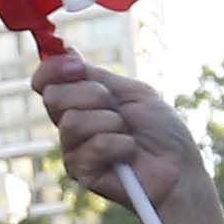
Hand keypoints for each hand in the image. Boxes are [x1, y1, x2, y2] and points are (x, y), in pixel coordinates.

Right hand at [39, 56, 202, 219]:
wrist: (179, 168)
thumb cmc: (160, 131)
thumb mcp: (131, 92)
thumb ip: (97, 76)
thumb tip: (65, 50)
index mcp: (79, 101)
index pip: (45, 81)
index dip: (53, 69)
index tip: (77, 66)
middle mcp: (70, 124)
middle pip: (53, 96)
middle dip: (93, 95)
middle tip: (118, 109)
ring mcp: (73, 149)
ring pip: (72, 121)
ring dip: (110, 122)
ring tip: (127, 133)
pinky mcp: (81, 172)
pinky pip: (92, 146)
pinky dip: (119, 144)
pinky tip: (129, 152)